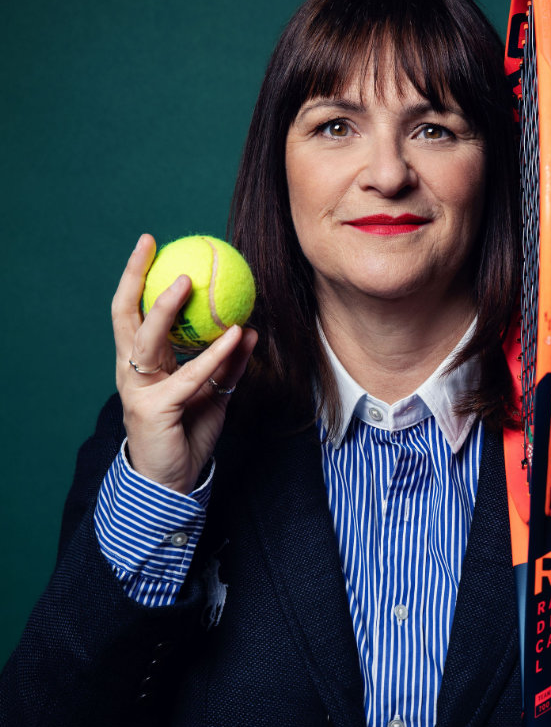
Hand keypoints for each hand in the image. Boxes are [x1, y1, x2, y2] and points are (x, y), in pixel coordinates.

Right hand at [113, 234, 257, 493]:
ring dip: (167, 309)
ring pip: (148, 340)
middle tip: (151, 246)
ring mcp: (138, 390)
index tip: (150, 244)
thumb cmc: (187, 433)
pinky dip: (214, 355)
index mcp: (140, 363)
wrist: (172, 482)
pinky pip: (190, 376)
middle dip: (134, 278)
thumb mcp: (213, 392)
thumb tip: (249, 328)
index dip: (137, 277)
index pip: (132, 311)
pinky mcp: (154, 410)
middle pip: (125, 316)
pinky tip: (235, 335)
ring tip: (188, 282)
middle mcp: (132, 371)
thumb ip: (228, 363)